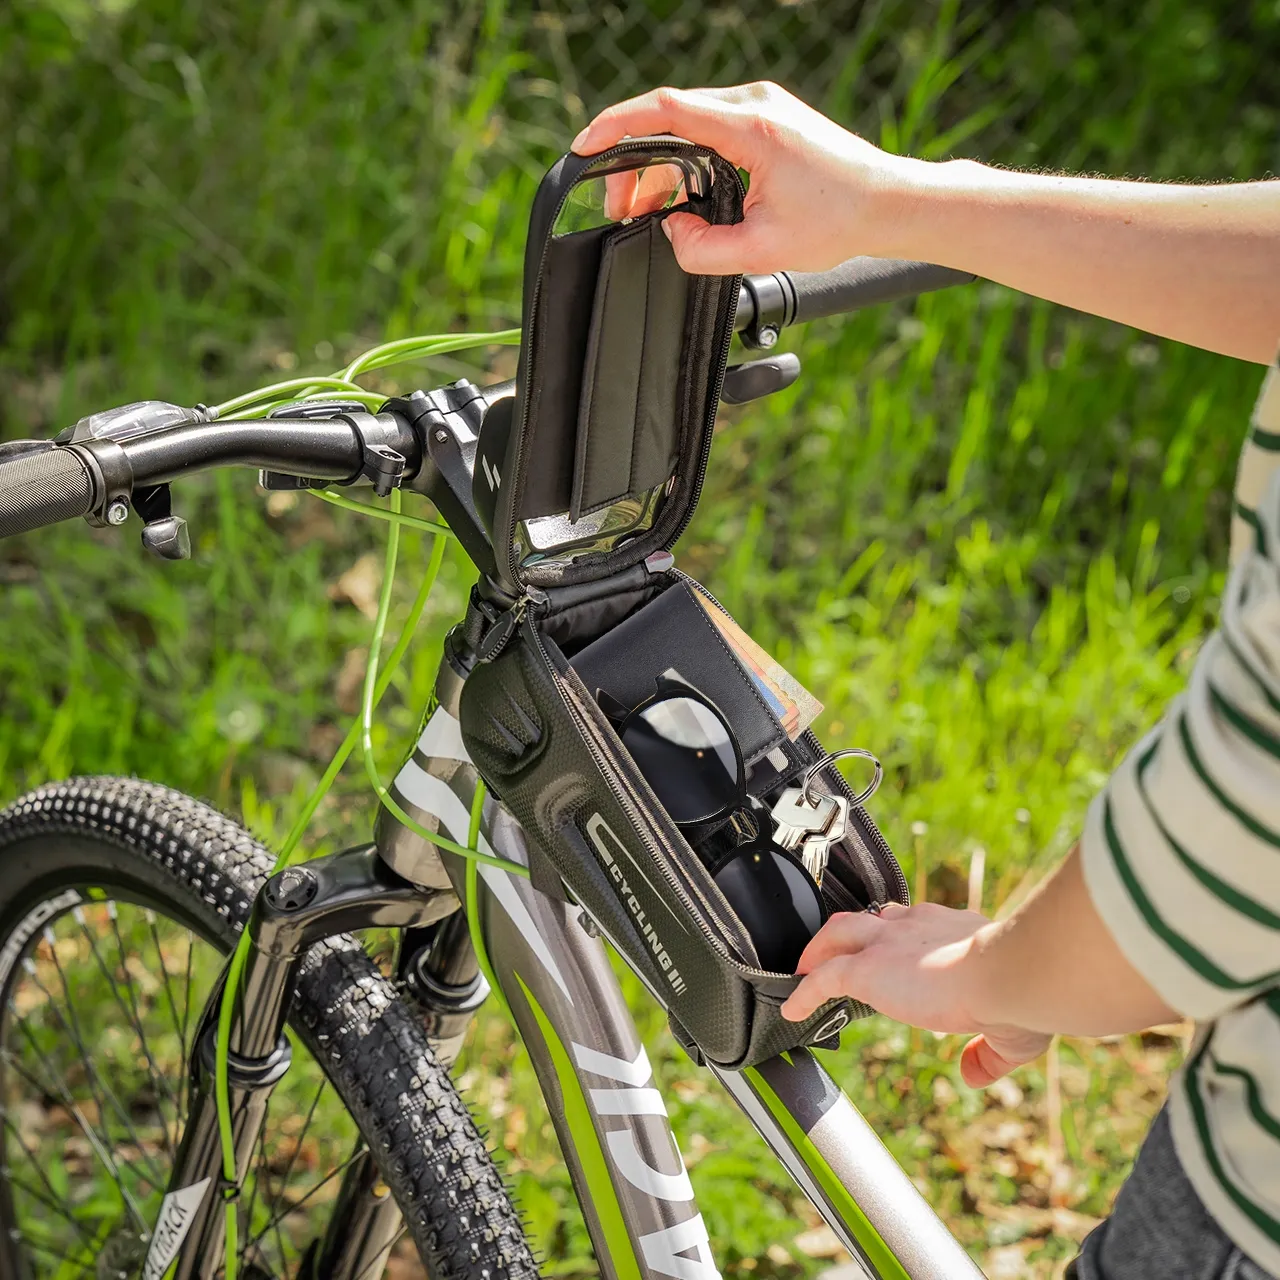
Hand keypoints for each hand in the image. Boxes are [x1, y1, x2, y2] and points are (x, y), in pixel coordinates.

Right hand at [570, 82, 921, 274]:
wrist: (889, 204)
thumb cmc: (839, 220)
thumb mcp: (763, 250)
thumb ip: (703, 249)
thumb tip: (671, 231)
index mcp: (749, 126)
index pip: (663, 110)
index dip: (615, 126)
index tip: (584, 147)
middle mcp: (752, 105)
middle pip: (668, 120)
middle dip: (632, 162)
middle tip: (619, 208)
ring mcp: (760, 108)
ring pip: (686, 128)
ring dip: (659, 167)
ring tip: (645, 211)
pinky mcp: (766, 121)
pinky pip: (709, 133)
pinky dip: (685, 162)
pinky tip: (679, 197)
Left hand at [780, 903, 1051, 1087]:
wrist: (1008, 973)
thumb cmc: (1022, 995)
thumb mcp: (1014, 1033)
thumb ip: (990, 1055)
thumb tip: (972, 1073)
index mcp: (952, 931)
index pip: (913, 926)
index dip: (897, 939)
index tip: (892, 957)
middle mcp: (916, 926)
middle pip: (871, 919)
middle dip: (852, 934)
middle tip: (837, 954)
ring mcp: (887, 945)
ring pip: (839, 933)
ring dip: (819, 951)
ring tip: (805, 970)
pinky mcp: (867, 968)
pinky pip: (824, 977)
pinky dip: (805, 992)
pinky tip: (792, 1009)